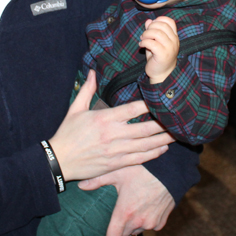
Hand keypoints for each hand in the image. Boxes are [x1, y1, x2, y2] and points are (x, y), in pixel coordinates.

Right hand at [49, 70, 173, 180]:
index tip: (160, 99)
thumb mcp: (75, 109)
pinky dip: (152, 154)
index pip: (132, 109)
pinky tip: (162, 149)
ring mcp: (116, 151)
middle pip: (144, 129)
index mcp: (104, 119)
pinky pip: (139, 159)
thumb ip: (87, 90)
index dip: (148, 105)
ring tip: (176, 134)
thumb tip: (92, 71)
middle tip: (177, 119)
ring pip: (145, 145)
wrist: (59, 160)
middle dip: (162, 124)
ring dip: (162, 139)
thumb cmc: (67, 133)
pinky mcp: (116, 164)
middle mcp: (113, 135)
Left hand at [78, 164, 175, 235]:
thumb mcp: (118, 171)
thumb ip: (98, 180)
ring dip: (130, 226)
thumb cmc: (143, 170)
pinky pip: (149, 227)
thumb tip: (81, 185)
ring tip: (126, 213)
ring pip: (136, 231)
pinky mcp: (161, 222)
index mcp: (125, 213)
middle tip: (110, 223)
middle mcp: (138, 222)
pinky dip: (144, 222)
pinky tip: (141, 209)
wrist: (170, 171)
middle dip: (116, 232)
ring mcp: (151, 223)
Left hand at [139, 17, 178, 82]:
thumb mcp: (155, 41)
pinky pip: (152, 43)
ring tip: (142, 39)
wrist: (161, 74)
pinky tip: (141, 45)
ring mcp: (170, 48)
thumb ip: (152, 31)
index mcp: (174, 36)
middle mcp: (174, 41)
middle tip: (144, 34)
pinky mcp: (163, 55)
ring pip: (157, 33)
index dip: (158, 20)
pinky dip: (144, 42)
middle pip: (162, 25)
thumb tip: (148, 20)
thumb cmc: (157, 57)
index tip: (150, 26)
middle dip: (150, 27)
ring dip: (146, 34)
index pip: (169, 21)